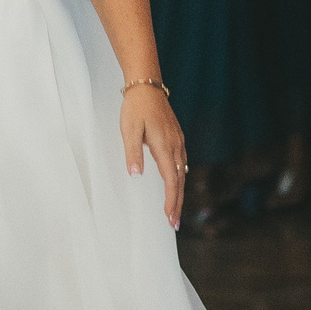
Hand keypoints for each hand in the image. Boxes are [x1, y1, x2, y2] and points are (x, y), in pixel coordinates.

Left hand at [121, 83, 186, 228]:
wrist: (147, 86)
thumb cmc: (135, 107)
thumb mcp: (129, 129)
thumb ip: (133, 153)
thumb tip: (136, 175)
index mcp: (164, 146)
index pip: (170, 180)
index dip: (170, 200)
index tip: (168, 216)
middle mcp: (175, 145)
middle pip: (179, 180)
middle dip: (176, 203)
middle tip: (174, 223)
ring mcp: (178, 141)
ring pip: (181, 172)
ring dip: (178, 192)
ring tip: (174, 209)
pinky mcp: (176, 137)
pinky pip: (181, 162)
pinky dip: (179, 178)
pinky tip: (176, 183)